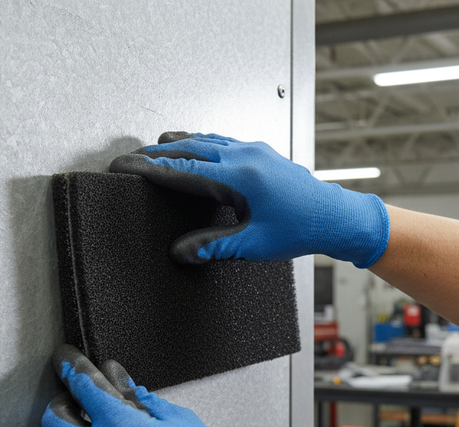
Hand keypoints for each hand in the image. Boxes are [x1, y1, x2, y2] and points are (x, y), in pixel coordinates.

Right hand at [108, 132, 389, 266]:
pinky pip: (221, 140)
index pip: (179, 169)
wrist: (335, 216)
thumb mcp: (253, 245)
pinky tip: (194, 148)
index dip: (146, 168)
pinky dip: (200, 144)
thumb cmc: (301, 229)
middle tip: (129, 159)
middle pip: (186, 148)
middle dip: (154, 154)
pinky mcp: (261, 151)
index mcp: (237, 177)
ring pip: (204, 140)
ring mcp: (253, 150)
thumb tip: (181, 253)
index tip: (122, 166)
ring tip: (153, 150)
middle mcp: (243, 156)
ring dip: (176, 145)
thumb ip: (213, 247)